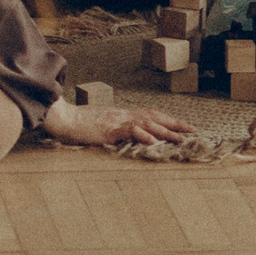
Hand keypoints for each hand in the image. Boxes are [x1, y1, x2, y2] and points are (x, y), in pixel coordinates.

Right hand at [41, 97, 197, 147]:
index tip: (183, 126)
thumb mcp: (100, 126)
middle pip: (154, 117)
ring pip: (146, 123)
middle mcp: (123, 115)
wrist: (62, 118)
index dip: (168, 120)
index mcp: (122, 115)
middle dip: (175, 124)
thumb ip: (114, 129)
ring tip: (181, 138)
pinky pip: (127, 130)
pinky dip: (141, 134)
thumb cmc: (78, 124)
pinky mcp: (107, 129)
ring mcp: (116, 121)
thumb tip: (127, 134)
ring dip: (165, 131)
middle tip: (193, 130)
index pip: (150, 115)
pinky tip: (152, 140)